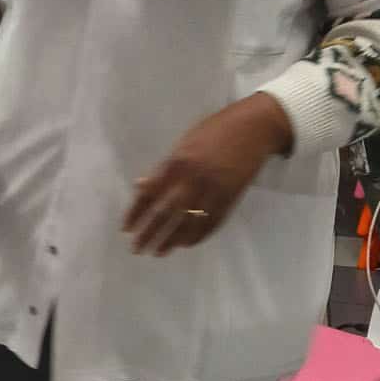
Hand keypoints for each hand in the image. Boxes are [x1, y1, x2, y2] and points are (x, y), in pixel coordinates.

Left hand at [124, 93, 294, 256]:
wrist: (252, 128)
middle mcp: (192, 179)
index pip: (150, 193)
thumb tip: (142, 186)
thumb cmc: (213, 131)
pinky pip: (212, 222)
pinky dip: (198, 235)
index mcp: (177, 163)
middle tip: (137, 249)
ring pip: (188, 223)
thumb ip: (164, 168)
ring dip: (172, 240)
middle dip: (149, 233)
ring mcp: (213, 190)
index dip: (136, 212)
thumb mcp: (183, 143)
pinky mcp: (231, 198)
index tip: (126, 228)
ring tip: (159, 252)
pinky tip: (186, 244)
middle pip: (166, 213)